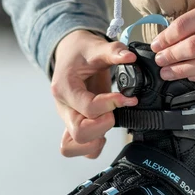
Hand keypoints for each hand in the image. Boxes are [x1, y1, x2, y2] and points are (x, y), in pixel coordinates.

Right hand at [51, 30, 137, 157]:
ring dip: (96, 138)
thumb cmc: (81, 51)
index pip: (88, 108)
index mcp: (65, 89)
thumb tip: (130, 57)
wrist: (70, 52)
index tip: (126, 97)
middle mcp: (64, 108)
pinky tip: (103, 130)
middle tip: (114, 111)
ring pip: (74, 146)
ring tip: (107, 121)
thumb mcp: (96, 46)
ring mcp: (68, 119)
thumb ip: (114, 51)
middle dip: (104, 124)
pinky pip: (79, 148)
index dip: (111, 104)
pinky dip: (92, 146)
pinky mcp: (75, 125)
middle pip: (80, 133)